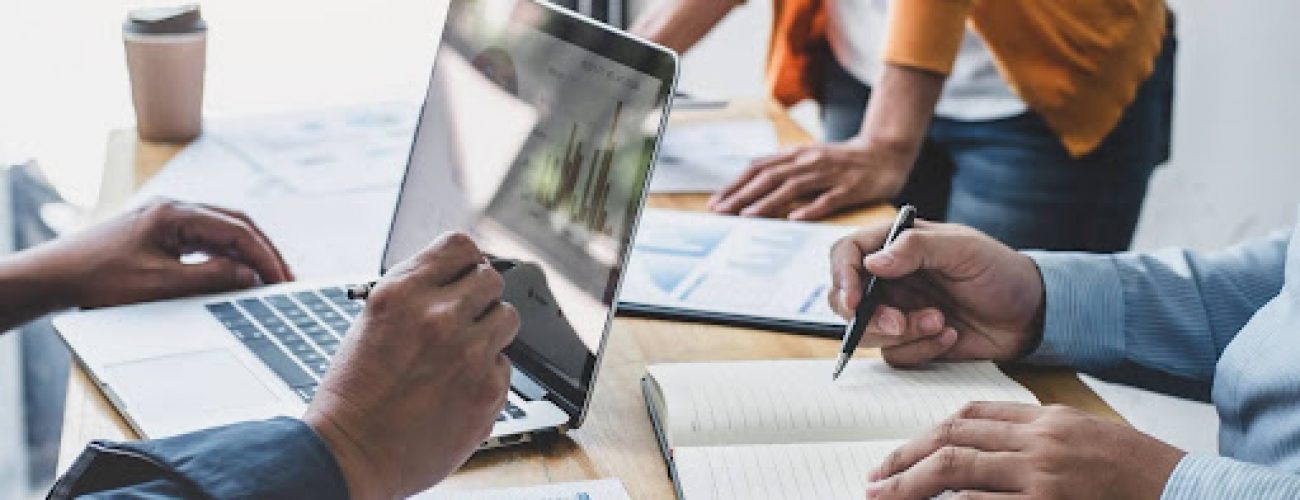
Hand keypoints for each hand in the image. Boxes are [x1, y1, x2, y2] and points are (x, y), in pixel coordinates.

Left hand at [36, 199, 291, 307]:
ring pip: (222, 232)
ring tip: (268, 279)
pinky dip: (226, 257)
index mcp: (176, 213)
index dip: (265, 256)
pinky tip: (235, 274)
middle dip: (264, 252)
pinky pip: (205, 241)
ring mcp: (167, 220)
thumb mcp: (161, 285)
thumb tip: (249, 276)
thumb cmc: (98, 279)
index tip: (283, 281)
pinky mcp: (160, 234)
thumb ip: (210, 277)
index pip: (238, 230)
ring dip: (247, 254)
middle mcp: (175, 210)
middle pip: (235, 225)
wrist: (53, 277)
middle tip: (286, 279)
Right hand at [305, 232, 518, 498]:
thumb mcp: (373, 322)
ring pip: (507, 317)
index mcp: (402, 292)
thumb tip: (457, 278)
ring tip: (463, 354)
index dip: (466, 262)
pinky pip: (505, 364)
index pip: (461, 245)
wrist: (350, 455)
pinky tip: (458, 389)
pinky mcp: (488, 388)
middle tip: (463, 321)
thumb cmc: (355, 394)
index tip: (464, 275)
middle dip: (480, 297)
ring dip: (490, 331)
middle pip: (492, 278)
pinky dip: (487, 374)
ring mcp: (468, 352)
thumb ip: (417, 295)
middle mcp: (438, 315)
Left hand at [707, 138, 912, 220]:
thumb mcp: (809, 159)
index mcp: (797, 155)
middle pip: (770, 177)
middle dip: (743, 195)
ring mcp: (830, 174)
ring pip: (794, 187)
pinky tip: (796, 219)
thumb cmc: (842, 162)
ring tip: (748, 216)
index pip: (759, 169)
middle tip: (722, 211)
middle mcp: (809, 161)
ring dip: (769, 202)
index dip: (736, 184)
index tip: (716, 201)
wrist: (885, 153)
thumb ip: (783, 171)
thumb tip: (750, 187)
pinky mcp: (851, 188)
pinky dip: (811, 208)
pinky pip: (829, 199)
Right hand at [828, 220, 1044, 366]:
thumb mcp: (964, 249)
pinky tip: (950, 336)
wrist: (1031, 314)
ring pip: (867, 332)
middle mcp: (890, 278)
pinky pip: (895, 355)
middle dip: (868, 318)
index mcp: (896, 246)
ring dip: (903, 333)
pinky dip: (922, 349)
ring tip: (940, 323)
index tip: (855, 302)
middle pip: (845, 299)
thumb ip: (916, 248)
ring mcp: (898, 311)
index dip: (842, 277)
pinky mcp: (911, 341)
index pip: (847, 254)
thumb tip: (871, 263)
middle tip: (898, 323)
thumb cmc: (1000, 271)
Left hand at [866, 402, 1184, 498]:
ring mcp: (1043, 476)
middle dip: (906, 456)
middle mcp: (1040, 441)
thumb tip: (977, 448)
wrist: (1185, 494)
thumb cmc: (1139, 473)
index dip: (927, 432)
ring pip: (958, 469)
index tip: (901, 451)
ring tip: (882, 497)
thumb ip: (1034, 437)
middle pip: (953, 437)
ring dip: (911, 484)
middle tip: (875, 477)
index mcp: (1048, 418)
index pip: (971, 413)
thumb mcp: (1086, 437)